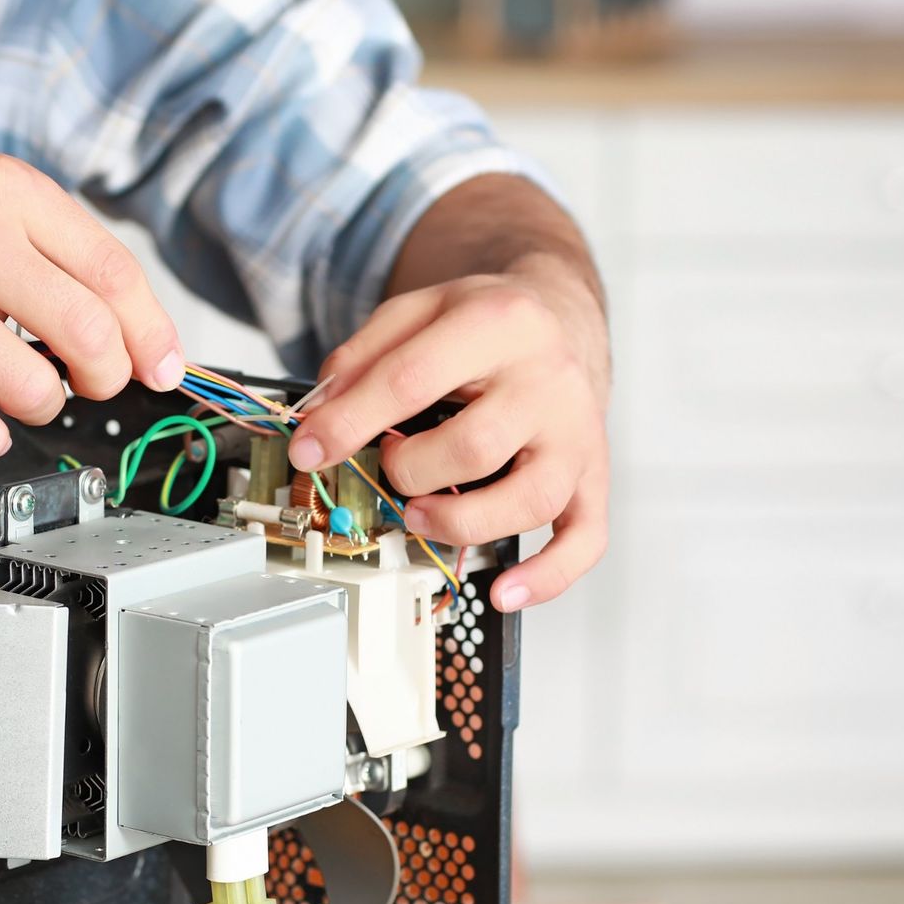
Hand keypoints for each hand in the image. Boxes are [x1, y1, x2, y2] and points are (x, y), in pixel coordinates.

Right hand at [0, 154, 184, 461]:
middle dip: (104, 377)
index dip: (151, 334)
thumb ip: (66, 257)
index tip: (162, 369)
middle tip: (86, 382)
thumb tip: (147, 345)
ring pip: (36, 389)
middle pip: (90, 336)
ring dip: (39, 406)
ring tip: (12, 385)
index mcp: (9, 192)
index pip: (115, 274)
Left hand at [286, 263, 608, 611]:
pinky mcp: (593, 473)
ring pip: (529, 500)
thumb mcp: (417, 312)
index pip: (412, 379)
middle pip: (474, 447)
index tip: (309, 451)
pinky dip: (547, 576)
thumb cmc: (484, 325)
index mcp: (497, 323)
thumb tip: (317, 418)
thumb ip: (361, 355)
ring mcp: (577, 431)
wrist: (560, 322)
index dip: (349, 423)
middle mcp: (546, 378)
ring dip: (460, 522)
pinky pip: (585, 537)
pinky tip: (504, 591)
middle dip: (410, 471)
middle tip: (390, 464)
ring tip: (421, 514)